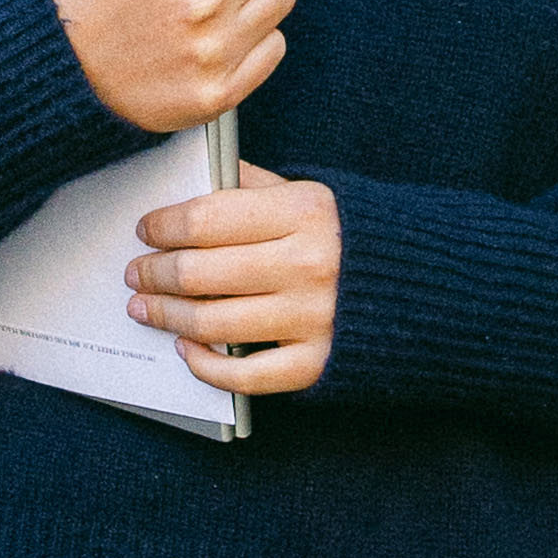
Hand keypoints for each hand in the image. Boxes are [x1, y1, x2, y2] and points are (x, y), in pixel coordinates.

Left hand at [131, 175, 343, 399]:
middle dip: (155, 273)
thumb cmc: (347, 237)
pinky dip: (205, 365)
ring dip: (167, 317)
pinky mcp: (316, 362)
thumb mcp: (307, 194)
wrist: (420, 286)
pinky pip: (242, 374)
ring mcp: (313, 318)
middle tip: (137, 273)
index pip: (206, 219)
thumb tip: (190, 183)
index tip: (145, 231)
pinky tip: (186, 348)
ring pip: (211, 323)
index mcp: (306, 211)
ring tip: (146, 308)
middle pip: (200, 272)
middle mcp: (310, 264)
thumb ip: (251, 187)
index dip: (163, 226)